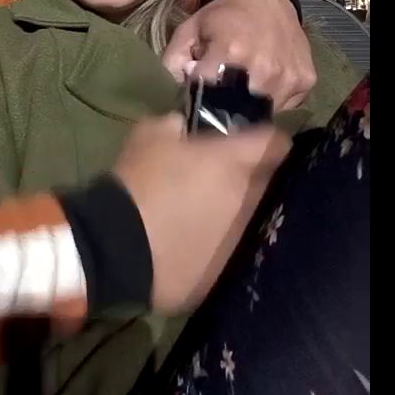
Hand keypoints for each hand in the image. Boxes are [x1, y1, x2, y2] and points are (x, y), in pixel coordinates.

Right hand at [114, 113, 289, 313]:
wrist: (119, 244)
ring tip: (199, 211)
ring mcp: (237, 237)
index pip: (275, 144)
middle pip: (263, 182)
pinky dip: (212, 241)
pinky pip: (225, 247)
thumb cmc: (138, 181)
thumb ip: (174, 126)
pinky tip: (187, 241)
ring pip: (245, 216)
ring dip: (229, 210)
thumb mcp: (149, 134)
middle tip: (219, 173)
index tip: (255, 140)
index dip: (269, 139)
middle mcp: (245, 199)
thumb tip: (182, 128)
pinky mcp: (222, 269)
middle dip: (247, 175)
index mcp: (231, 162)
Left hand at [162, 0, 316, 109]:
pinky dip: (271, 101)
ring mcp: (289, 78)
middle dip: (223, 108)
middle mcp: (264, 69)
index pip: (207, 97)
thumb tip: (178, 92)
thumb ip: (174, 62)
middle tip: (219, 94)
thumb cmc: (223, 16)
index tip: (195, 95)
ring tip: (241, 87)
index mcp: (230, 53)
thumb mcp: (188, 31)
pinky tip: (262, 83)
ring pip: (262, 114)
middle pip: (236, 112)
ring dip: (248, 107)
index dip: (198, 99)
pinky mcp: (306, 81)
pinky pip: (285, 107)